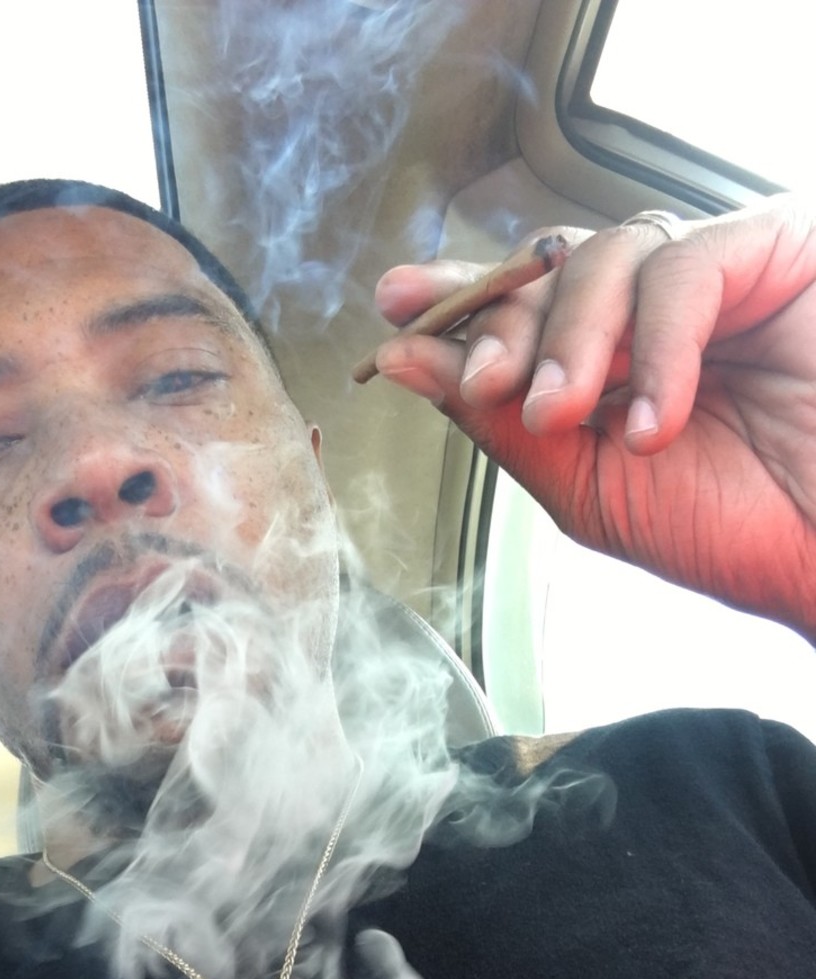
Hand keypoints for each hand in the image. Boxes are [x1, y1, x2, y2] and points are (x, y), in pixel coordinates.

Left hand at [373, 196, 815, 641]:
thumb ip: (499, 422)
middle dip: (505, 325)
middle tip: (488, 386)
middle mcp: (655, 308)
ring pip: (609, 255)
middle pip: (553, 269)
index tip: (396, 308)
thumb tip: (403, 360)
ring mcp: (718, 276)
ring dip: (572, 339)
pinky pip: (689, 269)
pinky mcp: (780, 252)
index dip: (460, 298)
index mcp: (609, 358)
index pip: (523, 305)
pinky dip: (658, 345)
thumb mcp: (587, 486)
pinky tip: (655, 422)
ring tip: (569, 416)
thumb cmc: (730, 529)